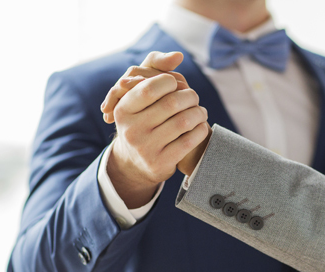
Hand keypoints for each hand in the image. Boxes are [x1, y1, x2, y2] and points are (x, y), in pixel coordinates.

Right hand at [103, 51, 209, 207]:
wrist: (138, 163)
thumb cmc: (143, 119)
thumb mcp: (140, 95)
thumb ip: (155, 68)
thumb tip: (177, 55)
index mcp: (123, 110)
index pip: (149, 88)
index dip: (168, 82)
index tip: (176, 83)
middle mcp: (130, 130)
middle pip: (171, 104)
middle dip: (189, 96)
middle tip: (194, 97)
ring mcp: (145, 148)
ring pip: (183, 122)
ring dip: (198, 113)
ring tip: (201, 111)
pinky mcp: (160, 163)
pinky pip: (189, 141)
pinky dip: (200, 130)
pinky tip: (201, 126)